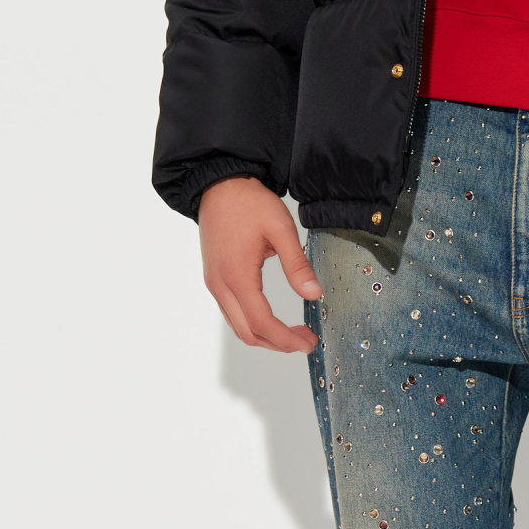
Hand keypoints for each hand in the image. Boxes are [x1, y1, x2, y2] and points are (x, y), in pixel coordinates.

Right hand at [198, 176, 320, 353]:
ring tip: (293, 332)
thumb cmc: (248, 202)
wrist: (219, 184)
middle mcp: (220, 284)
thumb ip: (297, 264)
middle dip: (277, 343)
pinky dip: (253, 323)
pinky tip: (272, 319)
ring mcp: (214, 282)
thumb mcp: (280, 228)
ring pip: (237, 325)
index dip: (285, 338)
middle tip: (305, 340)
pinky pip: (232, 312)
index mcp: (236, 274)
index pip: (261, 322)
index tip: (308, 341)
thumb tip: (314, 294)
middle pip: (247, 332)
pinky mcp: (214, 278)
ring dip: (265, 336)